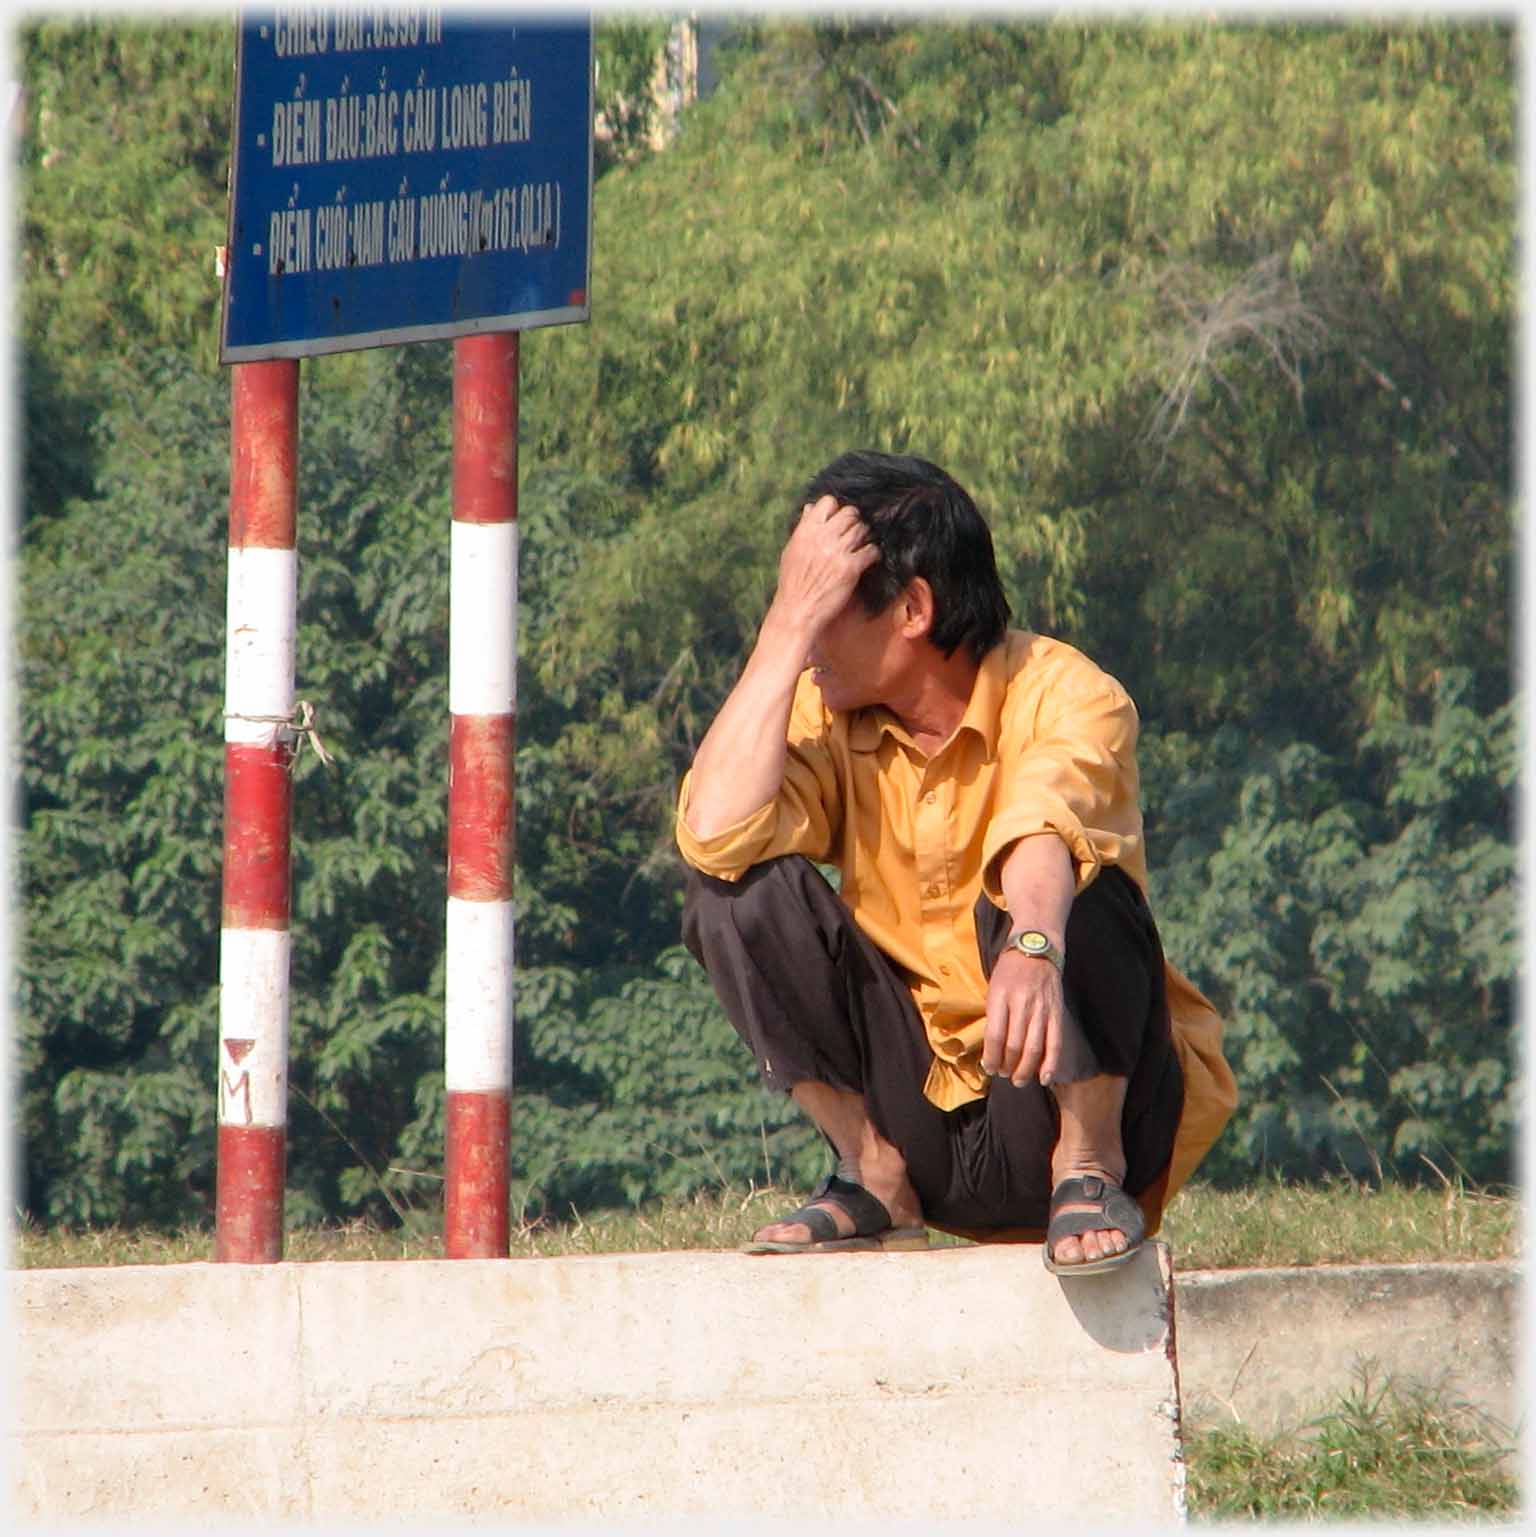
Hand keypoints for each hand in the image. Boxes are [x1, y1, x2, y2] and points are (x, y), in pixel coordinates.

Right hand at [768, 494, 878, 649]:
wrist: (797, 611)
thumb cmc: (793, 583)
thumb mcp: (792, 551)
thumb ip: (803, 528)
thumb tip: (810, 508)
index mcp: (805, 531)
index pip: (828, 502)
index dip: (836, 509)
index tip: (838, 521)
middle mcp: (821, 537)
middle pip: (850, 513)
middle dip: (854, 522)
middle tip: (854, 535)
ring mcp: (837, 552)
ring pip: (862, 529)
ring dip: (865, 537)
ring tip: (861, 547)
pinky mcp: (850, 568)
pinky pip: (871, 550)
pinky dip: (873, 554)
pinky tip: (868, 561)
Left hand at [981, 949, 1066, 1086]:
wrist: (1036, 948)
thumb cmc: (1009, 969)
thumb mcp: (993, 986)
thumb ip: (994, 1014)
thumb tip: (992, 1048)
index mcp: (1000, 996)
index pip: (994, 1035)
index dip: (991, 1057)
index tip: (989, 1068)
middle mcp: (1021, 1003)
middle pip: (1014, 1045)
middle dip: (1007, 1066)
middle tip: (1003, 1074)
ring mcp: (1041, 1008)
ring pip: (1034, 1048)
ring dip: (1025, 1070)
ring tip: (1019, 1081)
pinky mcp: (1056, 1012)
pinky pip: (1055, 1042)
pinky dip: (1050, 1064)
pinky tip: (1044, 1078)